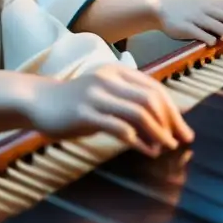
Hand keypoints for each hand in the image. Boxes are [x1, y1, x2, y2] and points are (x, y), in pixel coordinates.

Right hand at [24, 63, 193, 156]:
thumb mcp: (105, 92)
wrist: (39, 101)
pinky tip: (147, 151)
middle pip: (151, 99)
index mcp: (119, 72)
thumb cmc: (76, 101)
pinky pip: (119, 127)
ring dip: (158, 132)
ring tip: (168, 146)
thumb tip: (162, 120)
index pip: (155, 89)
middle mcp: (110, 79)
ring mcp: (97, 95)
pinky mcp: (85, 113)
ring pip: (139, 112)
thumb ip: (129, 100)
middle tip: (182, 140)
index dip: (174, 110)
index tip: (184, 128)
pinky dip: (138, 140)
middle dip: (171, 121)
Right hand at [155, 0, 222, 45]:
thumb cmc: (191, 9)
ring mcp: (196, 17)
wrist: (162, 6)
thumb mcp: (209, 6)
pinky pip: (198, 32)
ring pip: (215, 24)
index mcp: (215, 1)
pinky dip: (207, 38)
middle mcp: (207, 7)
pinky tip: (214, 43)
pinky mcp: (184, 26)